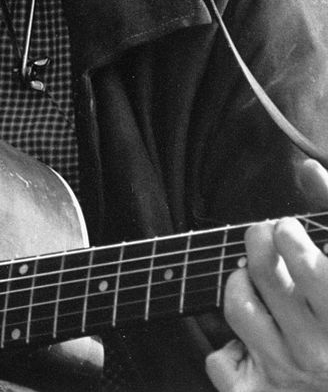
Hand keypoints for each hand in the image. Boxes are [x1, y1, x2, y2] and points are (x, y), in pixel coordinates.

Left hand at [206, 159, 327, 390]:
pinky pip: (219, 360)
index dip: (291, 240)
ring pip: (236, 307)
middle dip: (258, 244)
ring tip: (257, 285)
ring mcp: (287, 376)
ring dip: (240, 286)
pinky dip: (229, 350)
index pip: (312, 268)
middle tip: (266, 238)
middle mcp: (319, 353)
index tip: (287, 230)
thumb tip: (308, 166)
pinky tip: (251, 345)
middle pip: (263, 275)